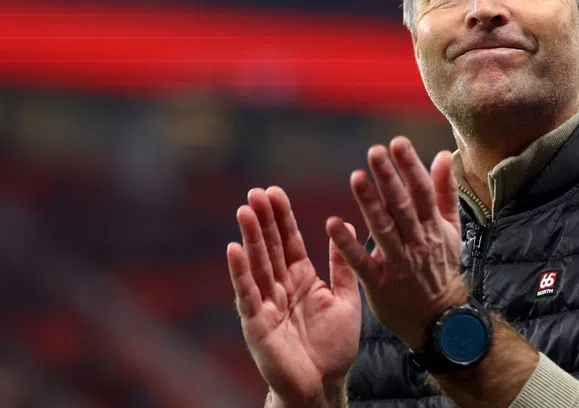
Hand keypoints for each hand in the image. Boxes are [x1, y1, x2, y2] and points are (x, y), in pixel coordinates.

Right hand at [227, 187, 360, 406]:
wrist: (324, 386)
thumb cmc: (334, 348)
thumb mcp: (346, 300)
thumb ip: (342, 266)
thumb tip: (344, 224)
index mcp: (302, 279)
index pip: (290, 241)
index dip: (282, 218)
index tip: (274, 192)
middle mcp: (281, 287)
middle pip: (270, 247)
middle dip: (263, 220)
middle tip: (256, 192)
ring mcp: (266, 304)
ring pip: (257, 264)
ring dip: (250, 238)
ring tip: (244, 210)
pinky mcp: (256, 323)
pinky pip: (247, 294)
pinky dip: (240, 272)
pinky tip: (233, 249)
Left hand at [326, 137, 466, 349]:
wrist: (440, 320)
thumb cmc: (442, 267)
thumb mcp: (451, 229)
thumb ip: (446, 192)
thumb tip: (444, 155)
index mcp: (433, 227)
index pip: (422, 191)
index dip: (410, 166)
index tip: (398, 143)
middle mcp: (417, 242)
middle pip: (402, 206)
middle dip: (389, 178)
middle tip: (375, 151)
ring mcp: (398, 263)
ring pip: (383, 229)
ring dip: (369, 203)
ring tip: (356, 177)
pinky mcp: (379, 284)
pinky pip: (362, 262)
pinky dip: (347, 244)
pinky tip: (333, 224)